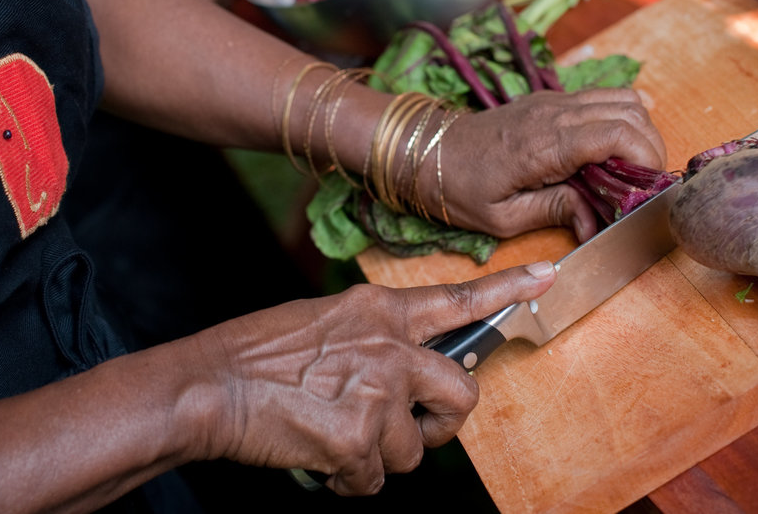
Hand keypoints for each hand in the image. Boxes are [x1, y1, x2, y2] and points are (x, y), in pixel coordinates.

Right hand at [196, 261, 557, 494]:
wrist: (208, 385)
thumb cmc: (255, 353)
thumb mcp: (323, 321)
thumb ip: (372, 339)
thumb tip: (401, 370)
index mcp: (379, 311)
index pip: (457, 299)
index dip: (508, 290)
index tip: (548, 276)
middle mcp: (389, 347)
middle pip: (461, 393)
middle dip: (443, 424)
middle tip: (413, 430)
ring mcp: (377, 392)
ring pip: (411, 450)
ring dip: (378, 457)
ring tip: (333, 438)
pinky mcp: (358, 439)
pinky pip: (372, 481)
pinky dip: (347, 479)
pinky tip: (317, 456)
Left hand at [438, 88, 666, 241]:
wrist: (426, 151)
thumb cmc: (459, 187)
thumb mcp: (504, 217)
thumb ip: (555, 212)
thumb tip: (597, 223)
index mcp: (544, 144)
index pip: (618, 133)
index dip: (646, 159)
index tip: (648, 190)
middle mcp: (554, 113)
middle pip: (630, 110)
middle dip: (650, 147)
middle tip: (645, 185)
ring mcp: (553, 101)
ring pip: (621, 98)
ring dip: (638, 131)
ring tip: (631, 170)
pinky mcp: (550, 100)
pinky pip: (601, 99)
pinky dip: (620, 121)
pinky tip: (611, 154)